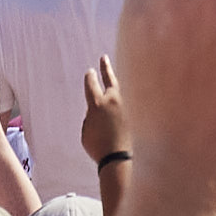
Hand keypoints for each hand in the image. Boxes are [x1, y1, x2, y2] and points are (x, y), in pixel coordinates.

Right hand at [82, 55, 126, 171]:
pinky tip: (115, 100)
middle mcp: (111, 102)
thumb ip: (91, 118)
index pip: (92, 84)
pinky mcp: (128, 115)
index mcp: (97, 104)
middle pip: (110, 79)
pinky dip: (116, 100)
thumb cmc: (97, 147)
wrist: (117, 158)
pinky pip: (120, 104)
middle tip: (103, 58)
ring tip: (110, 76)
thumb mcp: (86, 131)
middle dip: (106, 68)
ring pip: (117, 91)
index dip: (90, 77)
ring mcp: (122, 108)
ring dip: (113, 83)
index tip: (90, 72)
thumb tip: (97, 113)